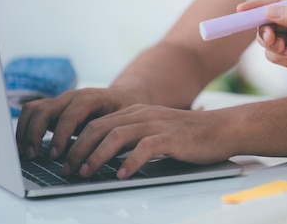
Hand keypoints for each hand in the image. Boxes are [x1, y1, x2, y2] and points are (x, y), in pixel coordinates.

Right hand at [16, 87, 139, 160]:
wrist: (124, 99)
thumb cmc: (124, 112)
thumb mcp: (122, 122)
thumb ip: (108, 134)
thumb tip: (97, 155)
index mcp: (91, 97)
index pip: (69, 114)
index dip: (61, 135)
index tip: (55, 155)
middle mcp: (72, 96)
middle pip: (45, 109)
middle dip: (36, 134)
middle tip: (34, 157)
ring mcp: (60, 100)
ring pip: (33, 109)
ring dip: (25, 131)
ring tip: (26, 154)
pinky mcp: (53, 107)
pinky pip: (31, 112)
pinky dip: (24, 128)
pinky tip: (25, 147)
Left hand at [57, 104, 234, 178]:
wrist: (222, 129)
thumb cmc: (188, 135)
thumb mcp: (155, 131)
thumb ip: (133, 139)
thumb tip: (106, 158)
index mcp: (136, 112)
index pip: (97, 123)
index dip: (76, 141)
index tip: (64, 160)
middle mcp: (143, 115)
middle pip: (101, 127)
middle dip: (79, 149)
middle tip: (68, 169)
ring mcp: (157, 124)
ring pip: (117, 135)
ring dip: (97, 156)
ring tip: (86, 173)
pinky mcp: (172, 137)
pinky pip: (145, 148)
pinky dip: (130, 162)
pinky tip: (122, 174)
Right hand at [243, 0, 286, 93]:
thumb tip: (270, 11)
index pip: (277, 2)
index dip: (258, 5)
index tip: (240, 10)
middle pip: (268, 21)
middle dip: (263, 27)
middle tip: (268, 36)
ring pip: (269, 38)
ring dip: (268, 41)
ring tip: (280, 47)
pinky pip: (274, 55)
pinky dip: (275, 54)